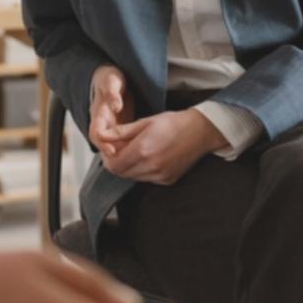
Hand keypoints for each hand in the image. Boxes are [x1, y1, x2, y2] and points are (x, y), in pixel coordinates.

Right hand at [88, 65, 134, 156]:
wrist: (112, 79)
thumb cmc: (111, 78)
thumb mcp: (112, 81)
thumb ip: (112, 92)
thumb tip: (115, 106)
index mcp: (98, 113)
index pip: (96, 133)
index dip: (103, 144)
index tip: (112, 151)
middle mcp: (101, 123)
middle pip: (103, 145)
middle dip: (112, 157)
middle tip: (127, 163)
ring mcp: (109, 128)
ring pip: (112, 147)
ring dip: (121, 156)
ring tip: (136, 163)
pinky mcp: (118, 131)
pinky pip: (120, 144)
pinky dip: (128, 151)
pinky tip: (141, 156)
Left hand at [103, 109, 225, 185]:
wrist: (200, 131)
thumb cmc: (174, 123)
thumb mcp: (145, 122)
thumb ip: (121, 132)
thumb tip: (101, 136)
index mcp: (143, 150)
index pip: (113, 164)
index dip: (107, 157)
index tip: (109, 147)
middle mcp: (151, 166)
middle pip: (121, 173)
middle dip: (117, 161)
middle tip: (121, 148)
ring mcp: (160, 176)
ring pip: (132, 177)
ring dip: (128, 166)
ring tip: (136, 150)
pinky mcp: (167, 180)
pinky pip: (146, 179)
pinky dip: (141, 170)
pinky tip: (149, 157)